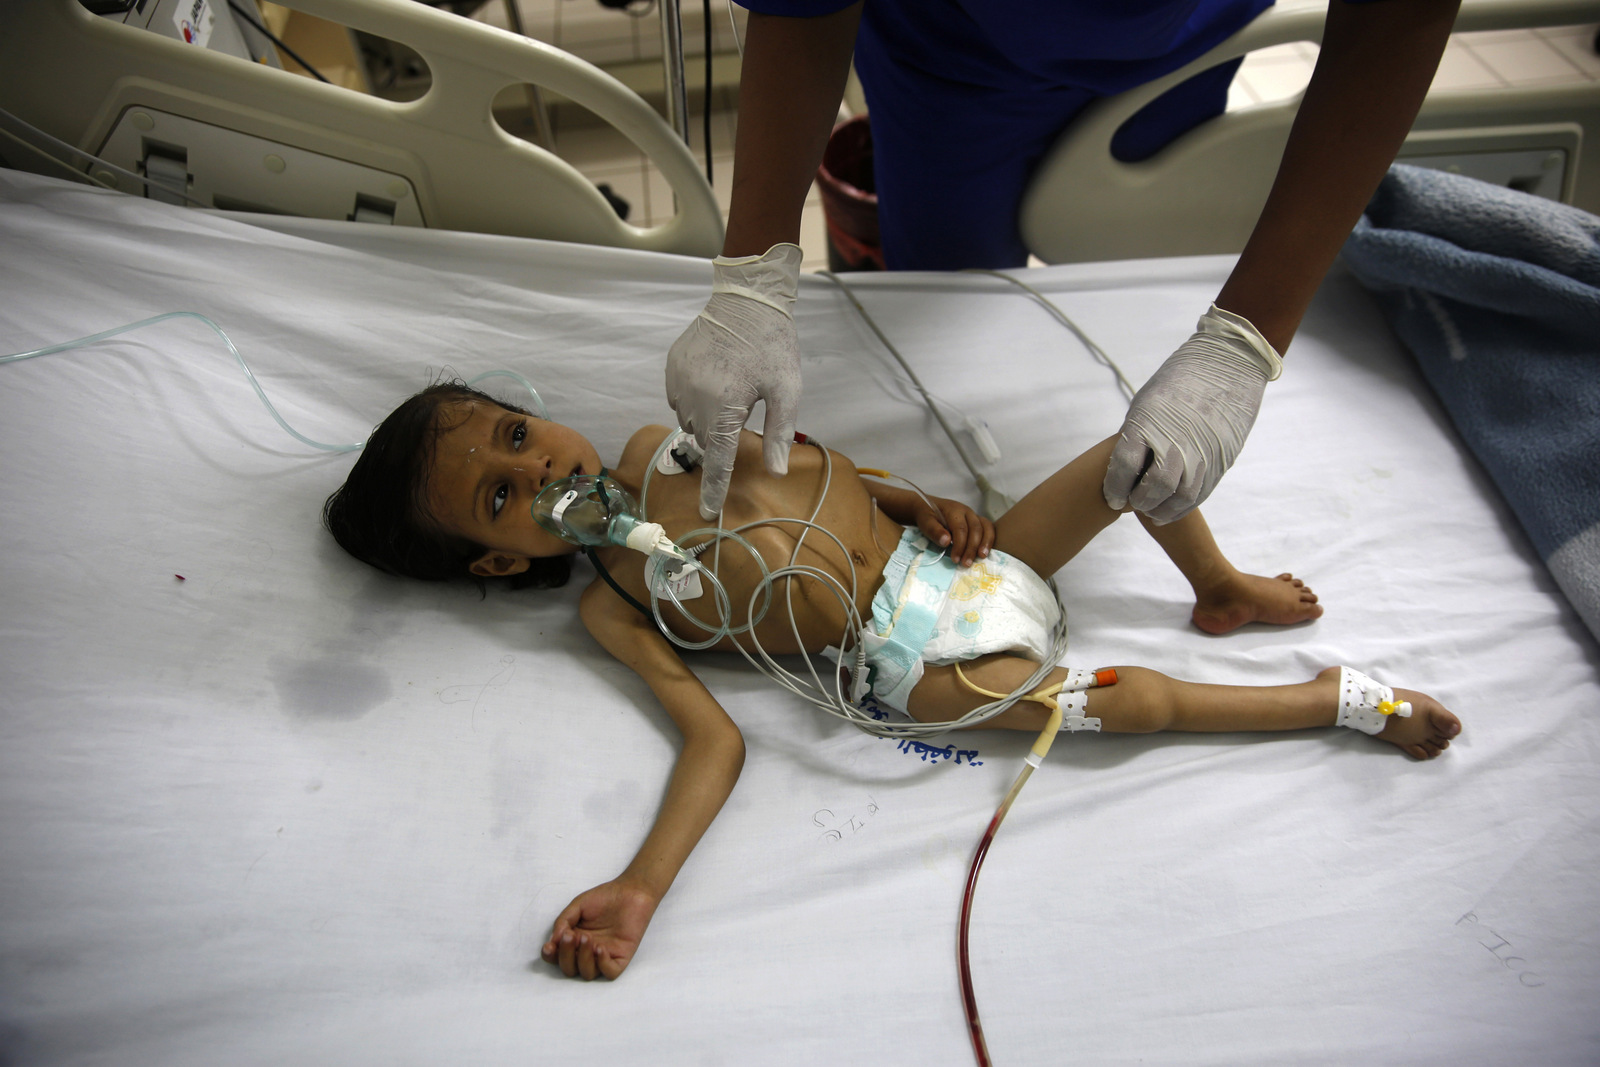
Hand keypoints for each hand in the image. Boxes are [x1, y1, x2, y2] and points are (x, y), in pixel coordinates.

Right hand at [540, 878, 659, 979]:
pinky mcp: (621, 957)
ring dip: (583, 959)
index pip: (557, 957)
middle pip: (569, 969)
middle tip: (571, 936)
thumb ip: (563, 921)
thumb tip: (553, 941)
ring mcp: (604, 956)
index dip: (550, 956)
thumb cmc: (604, 898)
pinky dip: (602, 964)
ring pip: (587, 974)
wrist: (630, 890)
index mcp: (574, 941)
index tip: (550, 946)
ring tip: (587, 938)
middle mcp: (587, 952)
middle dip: (566, 955)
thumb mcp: (577, 906)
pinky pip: (610, 972)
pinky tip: (600, 948)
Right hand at [666, 243, 803, 519]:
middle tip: (743, 409)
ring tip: (729, 391)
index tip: (708, 514)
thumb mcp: (786, 390)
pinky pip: (679, 398)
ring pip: (689, 420)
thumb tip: (775, 472)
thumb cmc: (772, 344)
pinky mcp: (671, 366)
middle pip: (705, 440)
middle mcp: (693, 397)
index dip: (714, 489)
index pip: (717, 460)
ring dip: (707, 418)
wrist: (745, 298)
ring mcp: (678, 381)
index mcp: (724, 406)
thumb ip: (779, 432)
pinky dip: (695, 399)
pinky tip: (714, 380)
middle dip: (721, 437)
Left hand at [916, 496, 993, 567]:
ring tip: (982, 557)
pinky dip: (989, 540)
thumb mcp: (925, 522)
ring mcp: (973, 515)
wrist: (927, 505)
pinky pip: (988, 528)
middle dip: (972, 548)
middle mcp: (967, 511)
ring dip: (985, 543)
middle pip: (975, 529)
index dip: (960, 545)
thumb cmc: (926, 515)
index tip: (955, 559)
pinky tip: (985, 551)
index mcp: (954, 510)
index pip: (961, 528)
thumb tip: (946, 542)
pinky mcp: (976, 521)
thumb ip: (934, 531)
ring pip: (986, 527)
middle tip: (966, 563)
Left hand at [1103, 304, 1282, 523]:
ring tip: (1150, 511)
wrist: (1228, 366)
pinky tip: (1169, 510)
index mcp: (1149, 422)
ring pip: (1179, 497)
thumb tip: (1124, 467)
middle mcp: (1176, 440)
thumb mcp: (1147, 402)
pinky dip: (1181, 508)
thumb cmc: (1179, 381)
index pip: (1124, 466)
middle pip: (1153, 487)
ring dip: (1160, 510)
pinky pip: (1199, 494)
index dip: (1115, 488)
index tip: (1112, 498)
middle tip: (1131, 503)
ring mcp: (1202, 451)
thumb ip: (1136, 435)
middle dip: (1138, 502)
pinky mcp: (1221, 460)